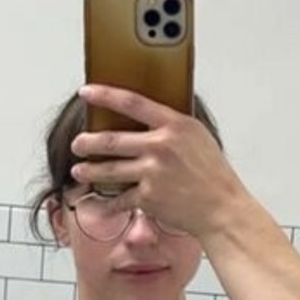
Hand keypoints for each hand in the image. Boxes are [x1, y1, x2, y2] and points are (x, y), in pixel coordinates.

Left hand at [72, 83, 246, 240]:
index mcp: (174, 125)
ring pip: (109, 169)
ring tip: (78, 170)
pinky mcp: (148, 196)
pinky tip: (100, 203)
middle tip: (78, 143)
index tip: (87, 92)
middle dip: (87, 142)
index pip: (132, 102)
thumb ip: (172, 125)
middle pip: (111, 140)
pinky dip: (108, 203)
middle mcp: (160, 146)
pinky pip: (120, 198)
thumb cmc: (213, 173)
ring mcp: (153, 172)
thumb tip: (148, 115)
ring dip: (89, 170)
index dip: (105, 95)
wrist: (221, 207)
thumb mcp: (197, 136)